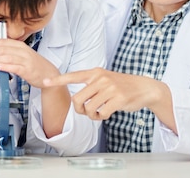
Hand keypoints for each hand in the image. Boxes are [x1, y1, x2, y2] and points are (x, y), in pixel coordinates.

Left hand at [0, 39, 57, 87]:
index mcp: (20, 45)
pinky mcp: (28, 70)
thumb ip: (10, 52)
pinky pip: (15, 67)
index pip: (3, 42)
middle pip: (3, 48)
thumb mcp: (22, 55)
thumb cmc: (34, 65)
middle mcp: (23, 51)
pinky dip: (5, 66)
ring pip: (8, 57)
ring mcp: (26, 60)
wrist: (49, 74)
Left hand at [42, 68, 162, 119]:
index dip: (57, 80)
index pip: (72, 76)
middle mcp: (100, 79)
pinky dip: (101, 117)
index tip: (44, 82)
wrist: (145, 87)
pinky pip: (101, 113)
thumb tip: (76, 99)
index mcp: (95, 73)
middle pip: (77, 99)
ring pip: (88, 108)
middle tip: (86, 112)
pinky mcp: (118, 99)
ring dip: (92, 115)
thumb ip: (91, 84)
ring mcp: (109, 88)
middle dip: (79, 110)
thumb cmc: (122, 85)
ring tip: (99, 113)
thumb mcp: (105, 78)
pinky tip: (106, 114)